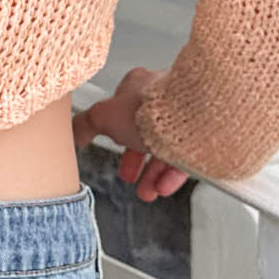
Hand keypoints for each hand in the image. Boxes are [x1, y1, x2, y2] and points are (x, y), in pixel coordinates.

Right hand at [72, 66, 192, 201]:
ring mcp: (186, 117)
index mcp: (138, 87)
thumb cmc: (154, 108)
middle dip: (135, 162)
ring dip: (153, 174)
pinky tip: (165, 187)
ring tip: (147, 192)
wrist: (196, 116)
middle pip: (145, 134)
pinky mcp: (204, 135)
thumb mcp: (105, 117)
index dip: (115, 134)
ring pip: (167, 148)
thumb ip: (86, 125)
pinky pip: (188, 157)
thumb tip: (75, 131)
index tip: (112, 149)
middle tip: (130, 176)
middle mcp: (163, 99)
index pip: (122, 111)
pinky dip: (174, 175)